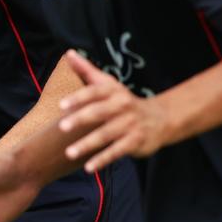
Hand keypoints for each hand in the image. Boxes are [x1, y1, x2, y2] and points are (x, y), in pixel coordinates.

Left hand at [59, 50, 168, 172]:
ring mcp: (130, 125)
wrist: (160, 118)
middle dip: (80, 119)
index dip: (78, 98)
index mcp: (113, 91)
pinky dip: (102, 159)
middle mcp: (122, 106)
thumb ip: (87, 70)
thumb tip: (68, 53)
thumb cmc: (124, 101)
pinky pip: (117, 151)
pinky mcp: (136, 141)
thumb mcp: (108, 84)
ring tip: (69, 153)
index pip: (94, 92)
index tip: (61, 105)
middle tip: (62, 127)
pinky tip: (88, 167)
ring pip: (106, 135)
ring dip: (87, 144)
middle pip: (99, 112)